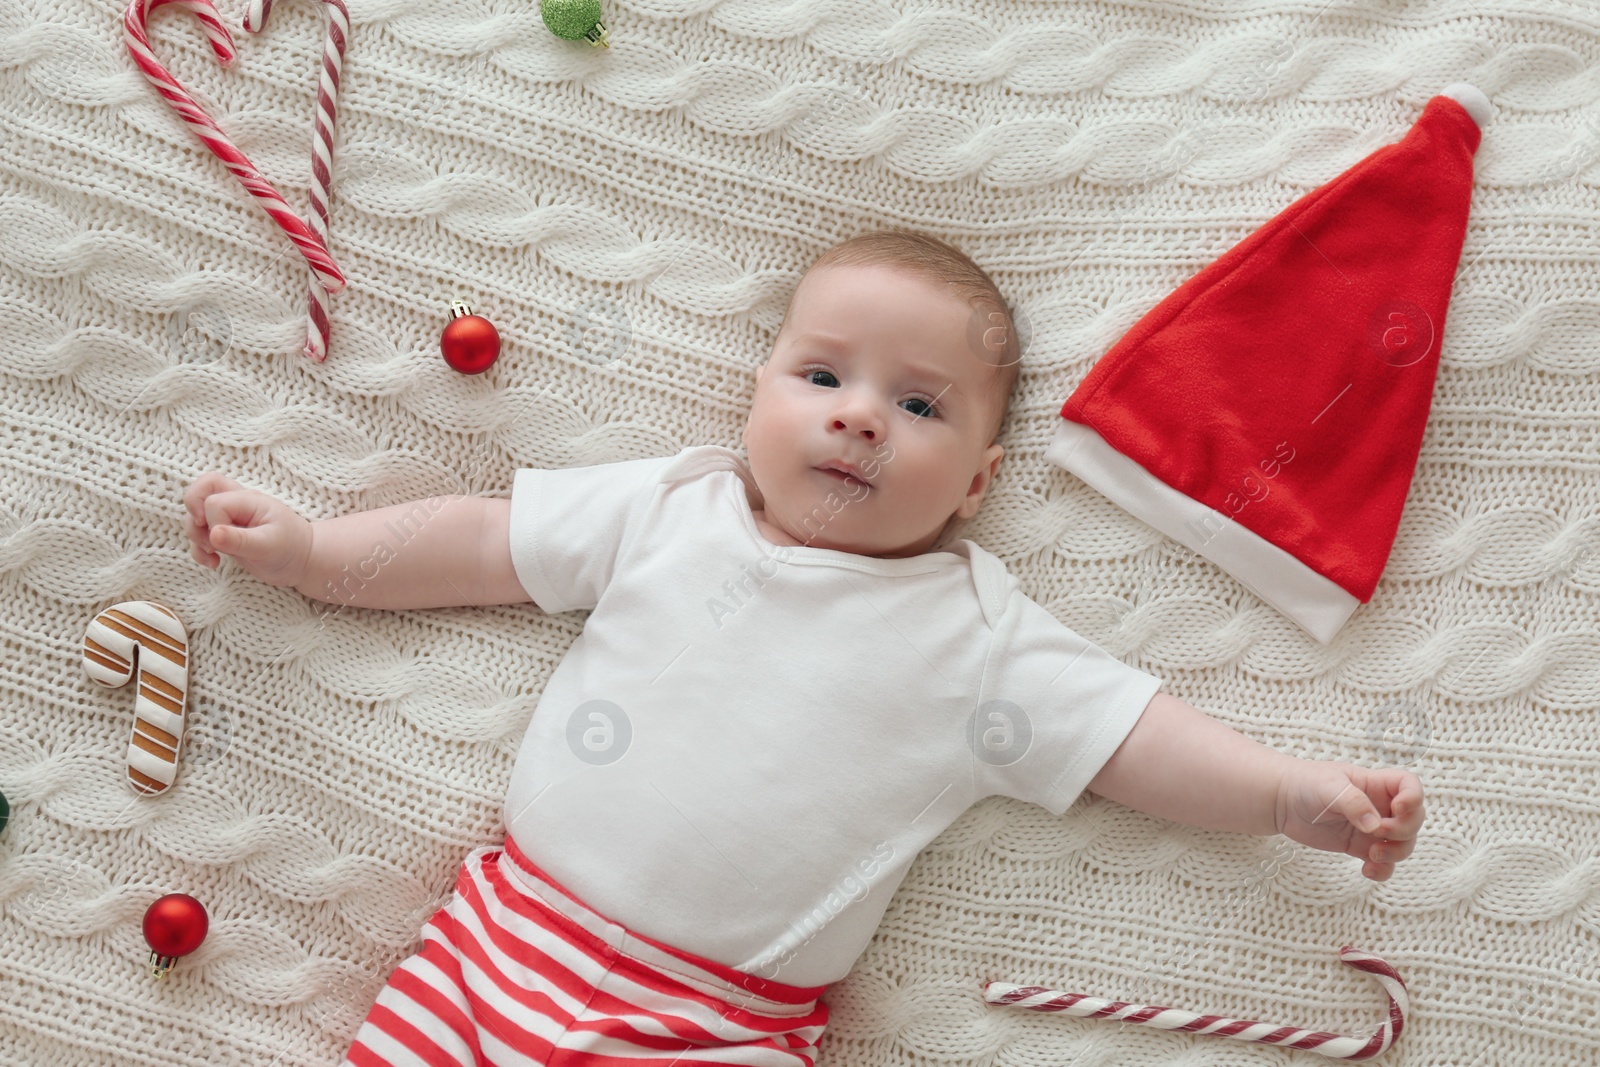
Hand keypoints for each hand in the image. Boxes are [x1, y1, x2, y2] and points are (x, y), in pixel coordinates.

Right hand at [184, 472, 314, 589]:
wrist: (303, 561)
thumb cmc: (291, 548)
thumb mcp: (268, 545)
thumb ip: (240, 540)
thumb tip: (213, 534)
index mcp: (249, 500)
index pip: (215, 502)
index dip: (214, 522)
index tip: (227, 539)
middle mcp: (237, 505)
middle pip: (201, 488)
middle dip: (193, 514)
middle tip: (207, 536)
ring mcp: (230, 519)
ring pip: (196, 515)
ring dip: (195, 536)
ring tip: (214, 554)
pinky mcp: (226, 535)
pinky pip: (201, 534)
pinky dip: (199, 550)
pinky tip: (214, 563)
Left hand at [1274, 761, 1423, 881]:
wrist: (1282, 801)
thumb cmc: (1306, 784)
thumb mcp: (1328, 787)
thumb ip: (1353, 803)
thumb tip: (1375, 827)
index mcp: (1376, 784)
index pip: (1411, 786)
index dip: (1413, 798)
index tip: (1397, 809)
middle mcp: (1380, 806)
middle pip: (1414, 820)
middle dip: (1403, 831)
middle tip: (1378, 833)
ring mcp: (1372, 828)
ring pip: (1404, 844)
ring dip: (1396, 854)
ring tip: (1371, 855)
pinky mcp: (1360, 847)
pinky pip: (1384, 863)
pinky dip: (1383, 870)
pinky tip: (1366, 870)